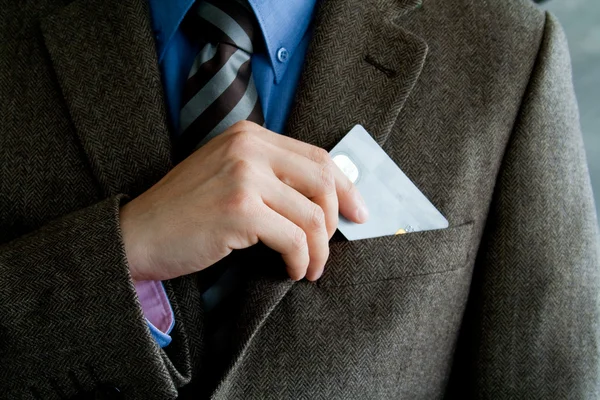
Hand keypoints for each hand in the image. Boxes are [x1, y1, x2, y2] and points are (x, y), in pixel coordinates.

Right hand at [120, 121, 367, 281]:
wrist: (137, 234)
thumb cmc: (184, 212)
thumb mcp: (227, 175)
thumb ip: (269, 175)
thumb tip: (322, 199)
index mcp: (249, 136)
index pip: (317, 156)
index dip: (345, 186)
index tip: (357, 212)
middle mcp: (249, 148)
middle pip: (323, 181)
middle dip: (337, 219)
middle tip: (333, 246)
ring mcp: (244, 176)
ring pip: (312, 216)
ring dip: (319, 250)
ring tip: (310, 268)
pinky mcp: (239, 209)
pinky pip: (294, 239)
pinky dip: (301, 260)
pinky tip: (293, 271)